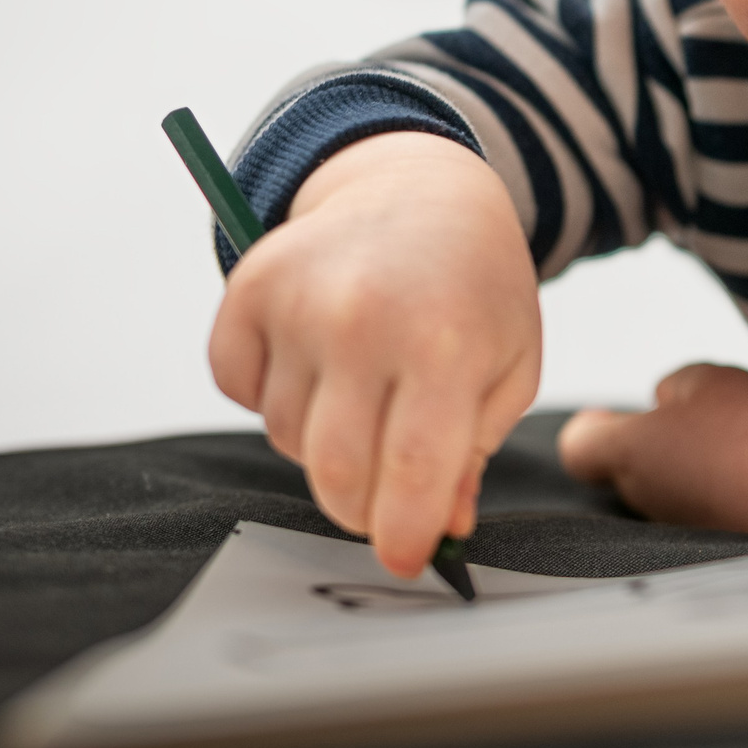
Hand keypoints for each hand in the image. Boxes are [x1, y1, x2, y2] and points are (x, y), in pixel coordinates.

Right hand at [208, 132, 540, 577]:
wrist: (422, 188)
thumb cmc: (476, 287)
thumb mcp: (509, 364)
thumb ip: (473, 452)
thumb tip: (439, 529)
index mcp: (445, 343)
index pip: (413, 474)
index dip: (404, 534)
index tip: (406, 560)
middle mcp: (364, 320)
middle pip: (337, 473)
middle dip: (361, 507)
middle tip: (386, 497)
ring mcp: (299, 301)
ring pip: (285, 437)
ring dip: (321, 439)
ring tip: (365, 386)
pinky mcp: (248, 290)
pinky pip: (239, 391)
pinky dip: (270, 394)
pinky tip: (316, 358)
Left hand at [560, 365, 747, 540]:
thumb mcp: (705, 378)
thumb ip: (673, 385)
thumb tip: (667, 403)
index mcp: (627, 451)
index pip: (577, 446)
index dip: (592, 426)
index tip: (613, 414)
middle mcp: (641, 496)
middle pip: (626, 466)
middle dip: (654, 441)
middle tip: (696, 418)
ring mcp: (674, 527)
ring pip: (667, 488)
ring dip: (690, 466)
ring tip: (738, 445)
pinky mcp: (709, 545)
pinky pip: (701, 508)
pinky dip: (720, 490)